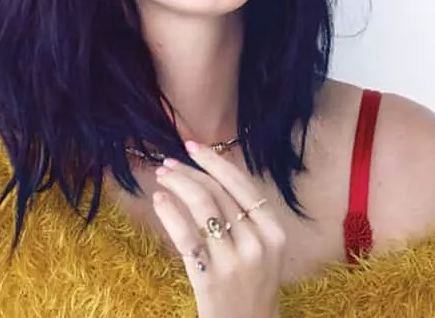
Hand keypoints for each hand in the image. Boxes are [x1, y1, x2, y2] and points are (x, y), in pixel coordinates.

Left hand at [153, 140, 285, 317]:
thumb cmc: (254, 288)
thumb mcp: (264, 251)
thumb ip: (247, 219)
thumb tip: (212, 178)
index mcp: (275, 232)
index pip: (243, 185)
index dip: (216, 162)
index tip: (195, 147)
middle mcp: (258, 242)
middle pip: (219, 193)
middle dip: (190, 173)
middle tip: (168, 165)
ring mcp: (234, 260)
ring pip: (202, 207)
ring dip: (178, 185)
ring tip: (162, 178)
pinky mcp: (210, 277)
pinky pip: (186, 235)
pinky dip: (170, 213)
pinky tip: (159, 201)